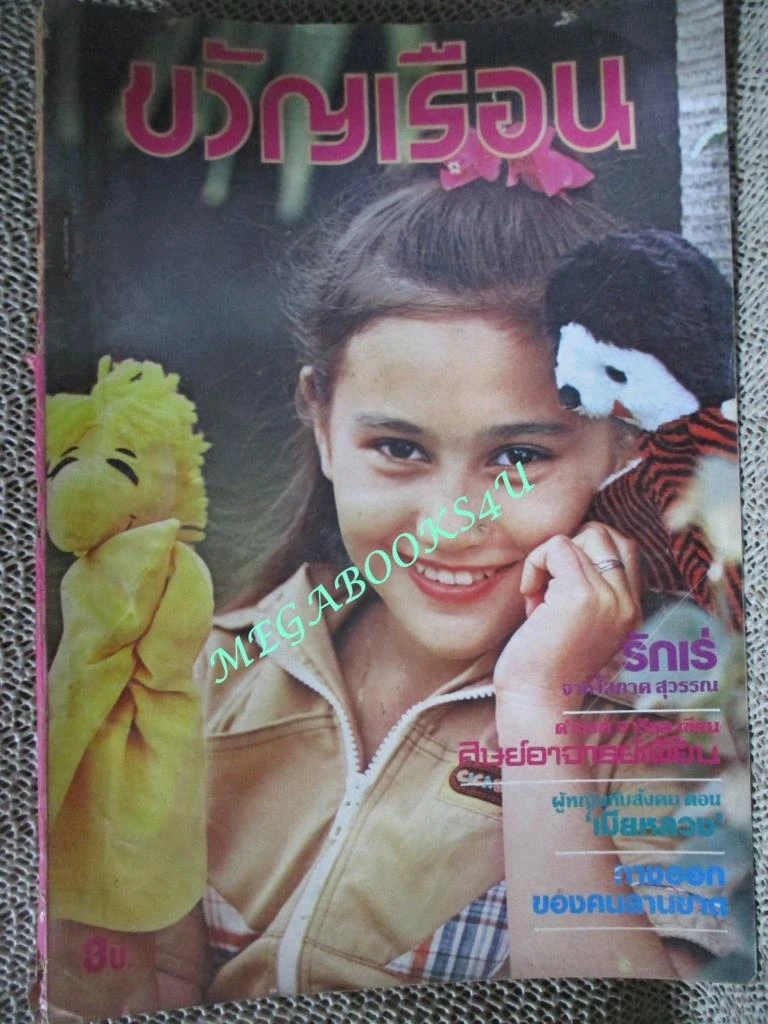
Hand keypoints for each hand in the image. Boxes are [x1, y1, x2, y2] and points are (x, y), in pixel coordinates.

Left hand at [494, 522, 641, 712]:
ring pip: (579, 537)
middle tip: (546, 590)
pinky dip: (535, 564)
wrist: (536, 701)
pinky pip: (557, 546)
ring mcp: (609, 598)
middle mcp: (627, 603)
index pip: (622, 548)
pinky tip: (530, 599)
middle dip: (567, 549)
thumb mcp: (575, 620)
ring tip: (538, 599)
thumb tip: (567, 542)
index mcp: (630, 610)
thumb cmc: (543, 663)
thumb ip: (585, 586)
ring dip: (547, 560)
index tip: (557, 587)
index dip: (583, 552)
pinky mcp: (583, 596)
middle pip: (604, 534)